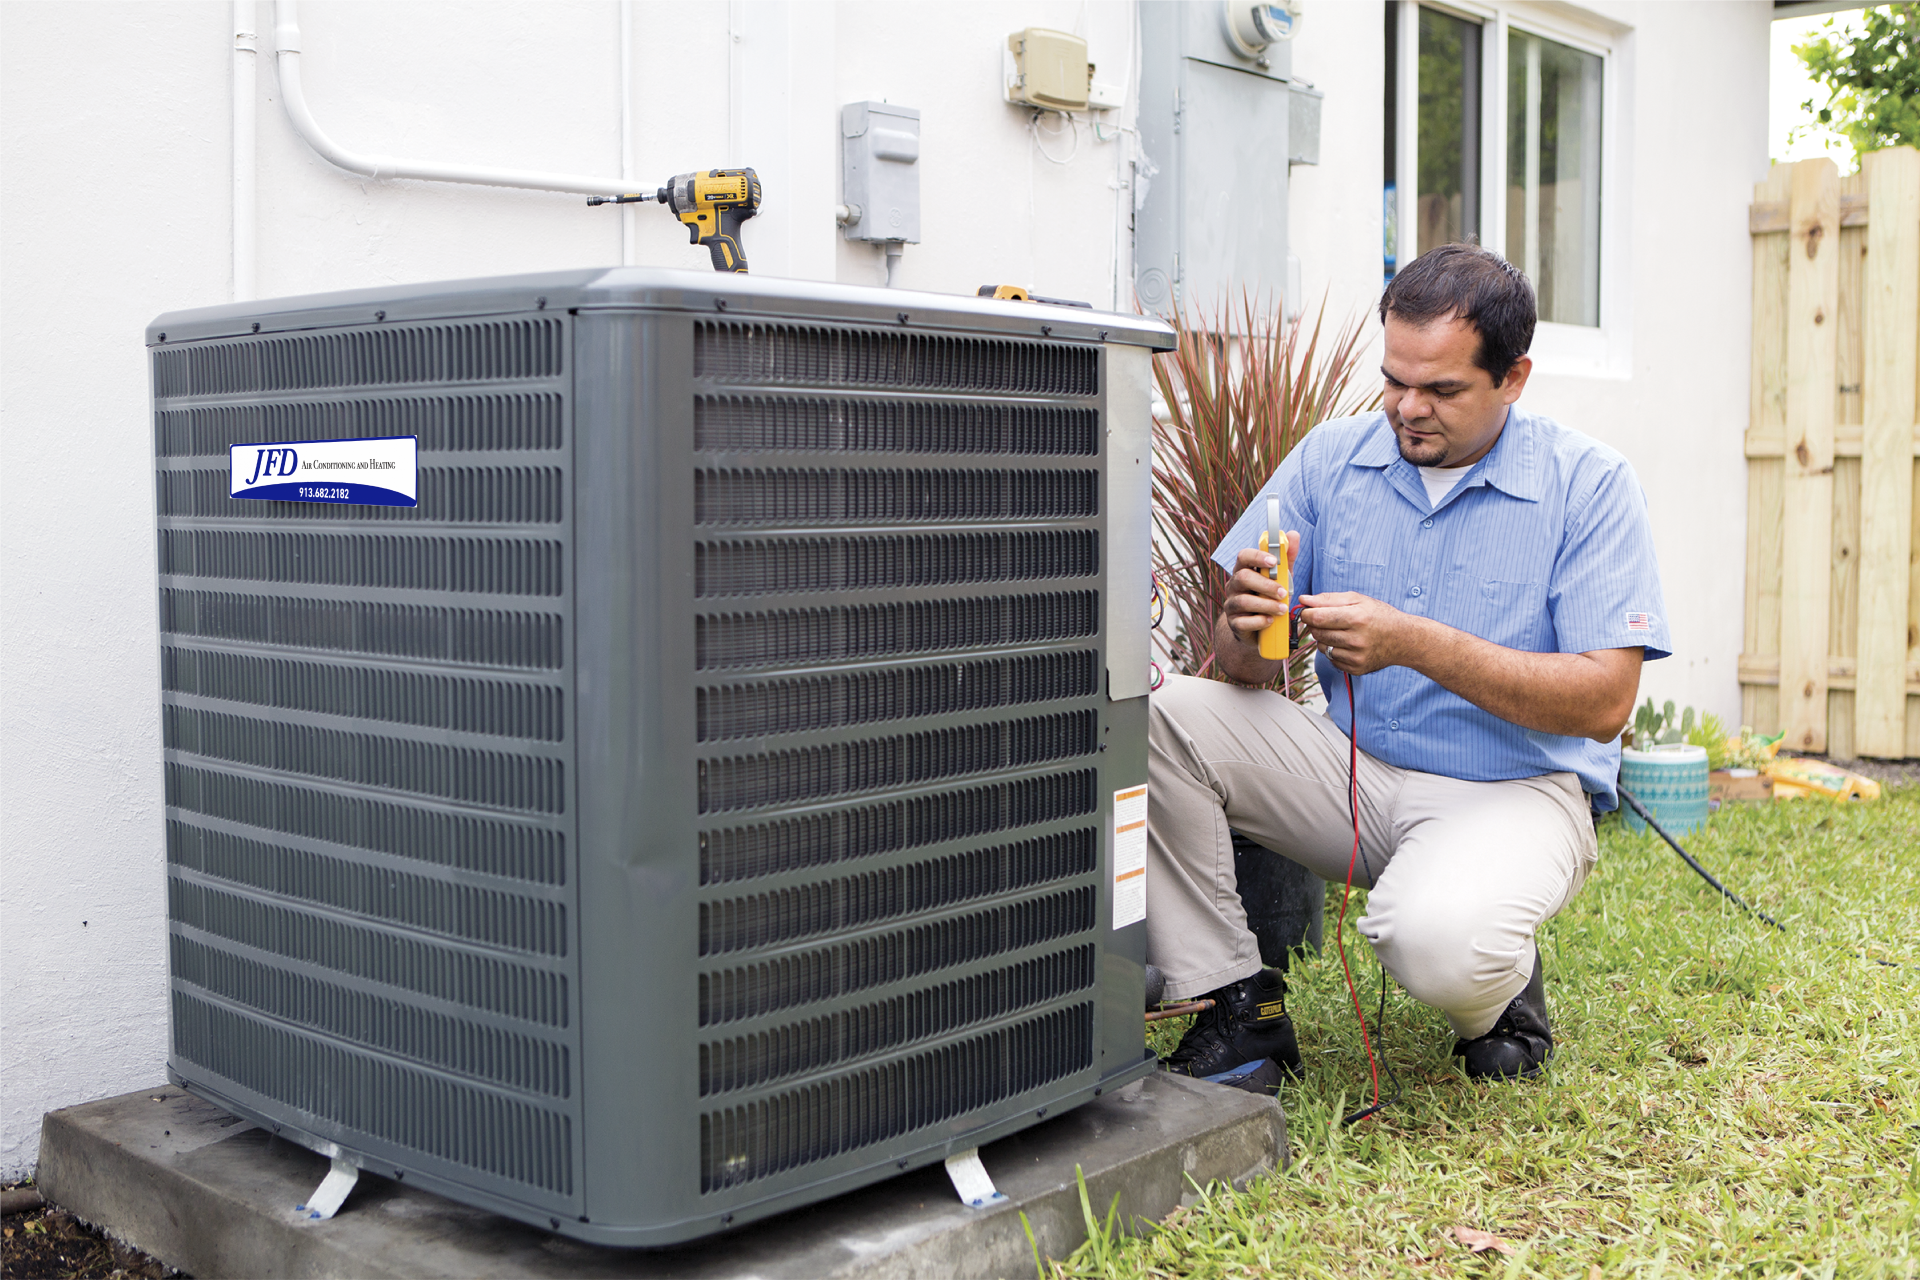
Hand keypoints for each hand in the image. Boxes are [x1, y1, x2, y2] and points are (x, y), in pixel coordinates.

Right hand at [1221, 536, 1299, 647]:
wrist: (1258, 629)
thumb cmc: (1269, 597)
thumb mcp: (1281, 578)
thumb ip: (1286, 558)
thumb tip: (1294, 534)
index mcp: (1244, 571)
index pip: (1243, 556)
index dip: (1258, 556)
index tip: (1274, 562)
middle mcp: (1234, 586)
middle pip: (1243, 578)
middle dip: (1266, 585)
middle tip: (1284, 593)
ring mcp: (1232, 605)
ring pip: (1244, 601)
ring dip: (1266, 605)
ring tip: (1282, 609)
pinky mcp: (1234, 623)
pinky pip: (1243, 622)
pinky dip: (1259, 621)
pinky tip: (1270, 621)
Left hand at [1296, 592, 1418, 673]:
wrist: (1403, 639)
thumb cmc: (1380, 616)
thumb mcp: (1358, 599)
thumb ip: (1329, 599)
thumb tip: (1304, 600)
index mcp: (1356, 618)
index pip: (1317, 617)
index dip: (1307, 614)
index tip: (1308, 612)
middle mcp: (1356, 639)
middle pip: (1317, 633)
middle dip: (1316, 625)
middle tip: (1327, 620)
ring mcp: (1356, 656)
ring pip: (1322, 647)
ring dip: (1324, 639)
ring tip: (1340, 632)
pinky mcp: (1356, 668)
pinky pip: (1331, 659)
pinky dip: (1334, 651)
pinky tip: (1347, 644)